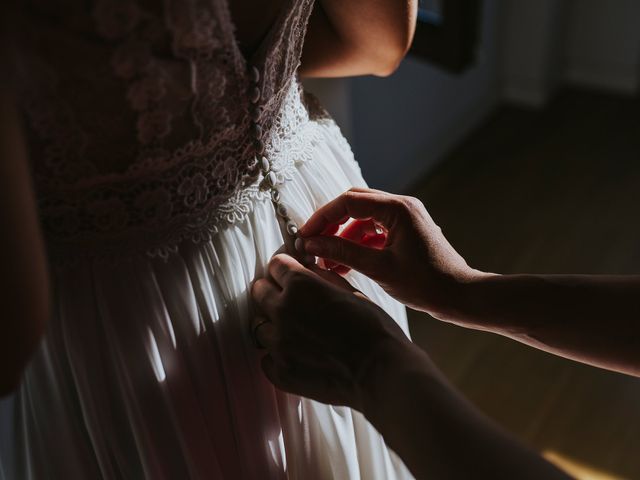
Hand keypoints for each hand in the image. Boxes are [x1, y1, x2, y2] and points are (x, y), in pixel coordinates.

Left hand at [250, 253, 413, 410]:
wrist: (380, 372)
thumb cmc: (373, 329)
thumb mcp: (350, 291)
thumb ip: (321, 277)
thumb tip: (307, 268)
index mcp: (300, 285)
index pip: (275, 265)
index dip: (284, 268)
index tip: (289, 275)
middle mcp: (283, 310)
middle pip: (259, 291)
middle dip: (273, 291)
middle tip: (292, 302)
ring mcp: (278, 343)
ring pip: (260, 326)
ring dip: (274, 326)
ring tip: (297, 333)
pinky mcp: (280, 371)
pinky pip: (266, 358)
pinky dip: (278, 356)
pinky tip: (298, 356)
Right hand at [299, 187, 486, 319]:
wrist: (458, 296)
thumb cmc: (425, 283)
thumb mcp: (378, 268)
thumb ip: (342, 253)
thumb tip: (312, 244)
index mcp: (398, 208)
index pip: (348, 201)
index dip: (322, 217)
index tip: (305, 235)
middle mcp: (402, 206)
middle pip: (354, 205)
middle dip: (330, 224)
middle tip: (311, 243)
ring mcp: (404, 218)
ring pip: (362, 219)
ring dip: (342, 237)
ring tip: (325, 262)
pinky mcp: (405, 232)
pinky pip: (374, 231)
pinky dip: (357, 245)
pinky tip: (343, 266)